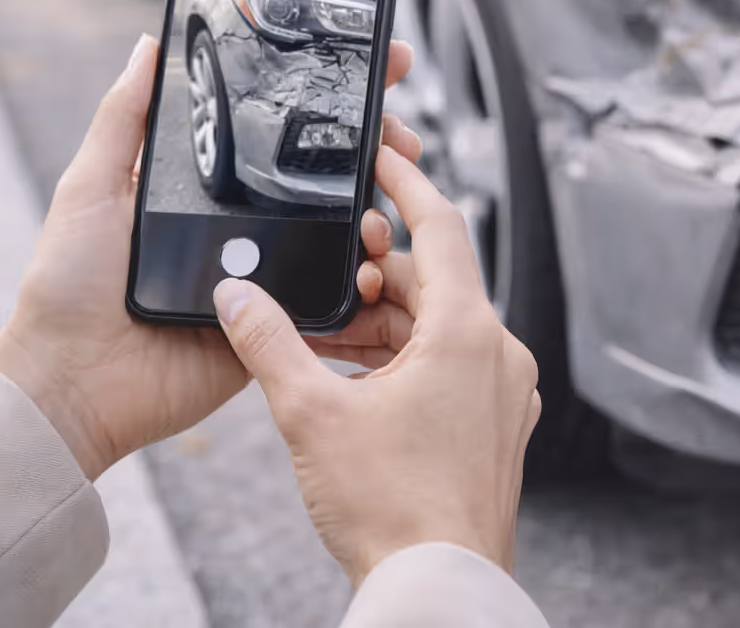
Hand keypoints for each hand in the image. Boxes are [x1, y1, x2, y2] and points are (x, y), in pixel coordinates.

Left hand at [0, 34, 420, 479]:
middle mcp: (243, 227)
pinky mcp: (276, 328)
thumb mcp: (91, 186)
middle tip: (403, 137)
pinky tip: (377, 264)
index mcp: (207, 190)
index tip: (377, 64)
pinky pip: (331, 301)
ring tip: (388, 205)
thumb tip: (147, 46)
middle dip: (377, 153)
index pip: (278, 132)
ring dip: (379, 216)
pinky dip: (362, 284)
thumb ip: (124, 119)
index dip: (329, 99)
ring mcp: (265, 277)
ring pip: (340, 237)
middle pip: (326, 180)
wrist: (71, 384)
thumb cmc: (68, 285)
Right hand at [213, 145, 541, 586]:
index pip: (442, 224)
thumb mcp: (312, 414)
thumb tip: (236, 296)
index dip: (405, 183)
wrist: (437, 587)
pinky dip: (403, 361)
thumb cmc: (392, 509)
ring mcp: (503, 394)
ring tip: (323, 339)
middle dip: (373, 274)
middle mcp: (499, 354)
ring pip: (439, 329)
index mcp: (469, 332)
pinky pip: (450, 368)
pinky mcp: (495, 427)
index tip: (382, 154)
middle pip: (433, 281)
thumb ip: (268, 342)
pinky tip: (353, 381)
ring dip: (383, 324)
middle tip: (322, 274)